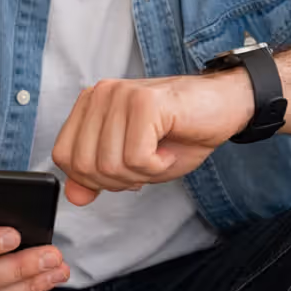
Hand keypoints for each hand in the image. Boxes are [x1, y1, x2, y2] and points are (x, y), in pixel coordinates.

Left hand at [51, 72, 253, 205]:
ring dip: (142, 173)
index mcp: (91, 105)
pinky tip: (169, 148)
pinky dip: (157, 166)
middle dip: (120, 180)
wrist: (226, 107)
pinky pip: (137, 157)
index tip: (129, 167)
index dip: (95, 178)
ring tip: (161, 153)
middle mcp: (101, 94)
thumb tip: (74, 196)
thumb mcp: (134, 163)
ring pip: (110, 165)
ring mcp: (121, 95)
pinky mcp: (144, 102)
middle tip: (148, 162)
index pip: (64, 157)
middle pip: (85, 165)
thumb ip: (98, 177)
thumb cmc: (182, 132)